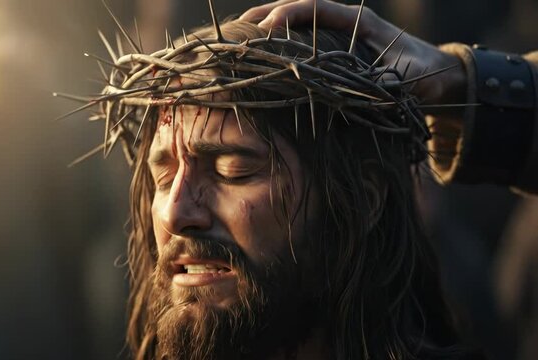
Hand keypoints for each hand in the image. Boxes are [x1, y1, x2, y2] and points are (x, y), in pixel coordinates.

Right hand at [240, 0, 466, 111]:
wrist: (436, 73)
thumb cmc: (424, 73)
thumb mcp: (409, 77)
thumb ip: (389, 81)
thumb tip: (361, 89)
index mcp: (358, 20)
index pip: (316, 7)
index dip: (290, 14)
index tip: (268, 29)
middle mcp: (343, 23)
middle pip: (297, 8)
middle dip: (266, 15)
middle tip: (237, 29)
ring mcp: (336, 35)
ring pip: (294, 23)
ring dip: (266, 28)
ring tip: (238, 40)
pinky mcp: (332, 50)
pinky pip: (299, 41)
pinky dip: (276, 45)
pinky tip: (258, 58)